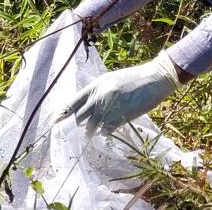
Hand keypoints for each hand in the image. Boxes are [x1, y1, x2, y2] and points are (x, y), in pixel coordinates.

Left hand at [59, 51, 181, 137]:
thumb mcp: (113, 80)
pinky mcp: (120, 115)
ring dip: (91, 132)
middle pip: (80, 116)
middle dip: (78, 125)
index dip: (63, 113)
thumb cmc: (136, 78)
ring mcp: (110, 106)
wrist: (156, 78)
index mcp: (97, 85)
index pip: (74, 101)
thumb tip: (89, 105)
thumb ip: (100, 91)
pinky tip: (109, 130)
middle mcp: (100, 95)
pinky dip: (106, 132)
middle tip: (78, 131)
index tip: (55, 121)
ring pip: (92, 126)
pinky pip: (106, 130)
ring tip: (92, 134)